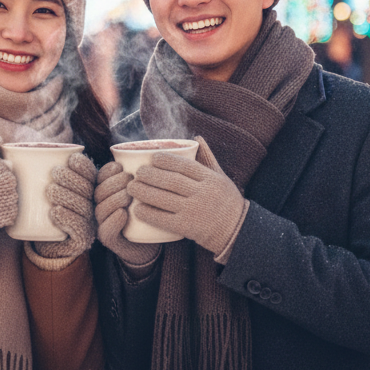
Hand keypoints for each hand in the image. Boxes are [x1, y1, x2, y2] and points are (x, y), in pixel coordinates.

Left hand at [32, 152, 96, 260]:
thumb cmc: (36, 205)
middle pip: (87, 189)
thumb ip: (28, 165)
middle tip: (54, 173)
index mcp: (86, 188)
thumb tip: (3, 147)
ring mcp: (88, 223)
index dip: (84, 166)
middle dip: (73, 178)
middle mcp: (90, 205)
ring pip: (83, 207)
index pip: (90, 174)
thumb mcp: (36, 183)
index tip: (70, 159)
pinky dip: (67, 218)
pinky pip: (79, 229)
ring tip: (50, 190)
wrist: (39, 240)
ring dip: (68, 196)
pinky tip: (55, 211)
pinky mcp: (81, 240)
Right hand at [95, 161, 161, 267]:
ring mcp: (104, 223)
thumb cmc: (152, 210)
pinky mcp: (109, 240)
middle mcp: (102, 206)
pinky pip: (105, 231)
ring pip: (100, 209)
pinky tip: (123, 213)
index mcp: (109, 191)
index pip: (101, 178)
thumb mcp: (149, 188)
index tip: (120, 165)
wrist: (152, 242)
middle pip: (99, 191)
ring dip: (113, 199)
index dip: (107, 171)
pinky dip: (113, 221)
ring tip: (128, 195)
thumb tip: (161, 148)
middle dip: (112, 183)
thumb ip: (149, 172)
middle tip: (129, 179)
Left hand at [128, 136, 246, 257]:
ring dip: (144, 192)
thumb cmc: (228, 201)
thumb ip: (208, 158)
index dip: (166, 160)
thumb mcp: (221, 177)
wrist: (238, 232)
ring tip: (132, 187)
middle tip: (137, 172)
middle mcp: (203, 193)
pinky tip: (138, 208)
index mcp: (211, 179)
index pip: (185, 165)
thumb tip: (196, 138)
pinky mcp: (188, 227)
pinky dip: (149, 213)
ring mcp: (195, 211)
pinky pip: (164, 219)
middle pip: (171, 181)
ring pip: (164, 198)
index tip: (153, 157)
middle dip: (150, 175)